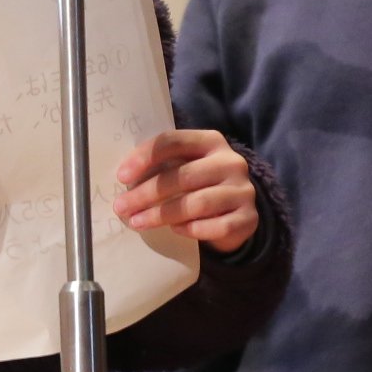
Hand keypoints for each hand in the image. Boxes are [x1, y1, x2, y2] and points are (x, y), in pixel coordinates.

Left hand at [114, 130, 258, 253]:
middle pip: (183, 175)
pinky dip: (191, 229)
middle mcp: (231, 162)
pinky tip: (175, 230)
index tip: (122, 177)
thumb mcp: (183, 167)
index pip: (174, 141)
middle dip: (147, 193)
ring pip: (197, 203)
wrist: (234, 213)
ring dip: (162, 215)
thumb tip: (125, 179)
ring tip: (138, 222)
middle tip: (122, 207)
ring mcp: (243, 190)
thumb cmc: (198, 186)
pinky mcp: (249, 218)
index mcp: (211, 141)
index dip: (145, 157)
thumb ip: (160, 166)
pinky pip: (216, 226)